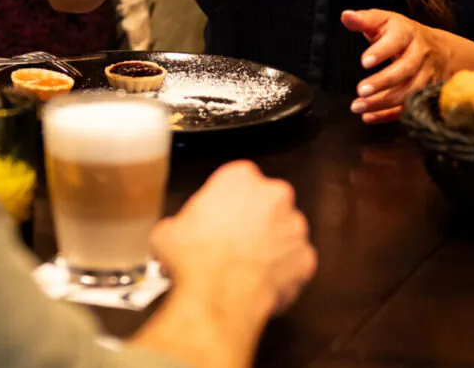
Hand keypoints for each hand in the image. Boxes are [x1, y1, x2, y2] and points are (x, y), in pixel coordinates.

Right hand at [153, 160, 315, 314]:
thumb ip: (180, 223)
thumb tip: (174, 235)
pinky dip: (283, 273)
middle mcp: (273, 195)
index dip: (226, 202)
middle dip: (253, 220)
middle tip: (231, 242)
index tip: (218, 217)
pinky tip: (260, 283)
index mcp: (240, 177)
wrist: (216, 296)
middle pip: (266, 203)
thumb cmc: (195, 259)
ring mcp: (294, 227)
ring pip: (284, 232)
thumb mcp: (168, 231)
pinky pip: (296, 263)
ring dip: (270, 245)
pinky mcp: (305, 259)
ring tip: (245, 266)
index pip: (237, 181)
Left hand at [342, 10, 446, 123]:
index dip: (381, 51)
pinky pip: (409, 107)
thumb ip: (364, 20)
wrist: (440, 49)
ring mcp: (427, 75)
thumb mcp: (385, 21)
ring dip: (383, 102)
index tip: (364, 62)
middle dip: (383, 81)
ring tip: (357, 106)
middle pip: (405, 70)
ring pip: (409, 92)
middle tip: (360, 90)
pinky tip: (368, 117)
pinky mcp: (426, 93)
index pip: (396, 41)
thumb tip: (345, 15)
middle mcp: (420, 54)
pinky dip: (389, 115)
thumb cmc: (402, 34)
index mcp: (407, 33)